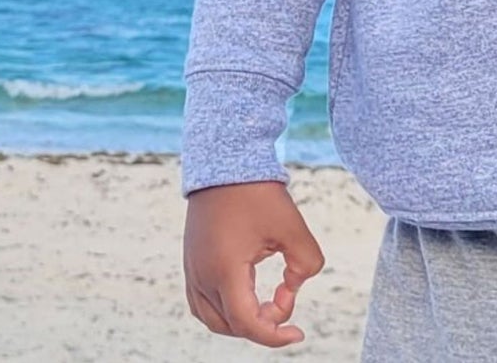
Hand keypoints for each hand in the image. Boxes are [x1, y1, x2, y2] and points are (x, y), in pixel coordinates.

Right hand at [184, 180, 325, 346]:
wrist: (225, 161)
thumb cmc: (258, 192)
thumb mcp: (292, 226)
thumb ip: (305, 262)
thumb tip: (297, 286)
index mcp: (224, 271)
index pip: (247, 323)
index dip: (274, 336)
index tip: (298, 333)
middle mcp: (202, 277)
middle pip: (230, 325)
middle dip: (262, 325)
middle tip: (286, 302)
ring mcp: (192, 270)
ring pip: (213, 317)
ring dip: (241, 320)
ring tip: (269, 303)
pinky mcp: (191, 260)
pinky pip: (202, 302)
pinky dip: (225, 309)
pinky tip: (248, 293)